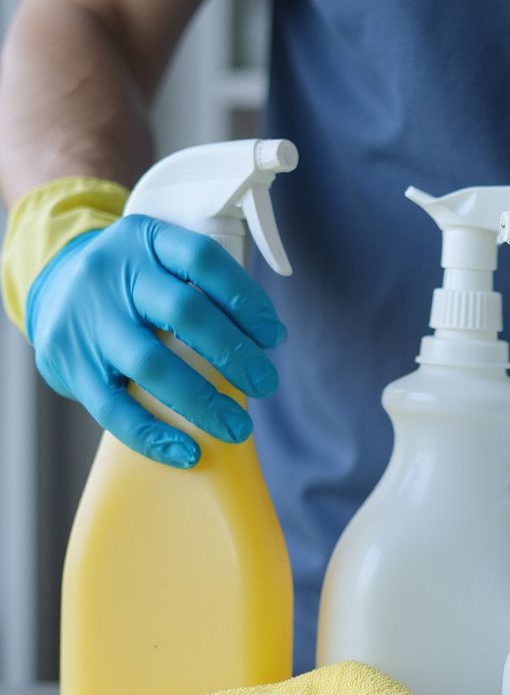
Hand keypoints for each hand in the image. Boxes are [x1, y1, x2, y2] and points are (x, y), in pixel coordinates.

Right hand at [26, 214, 286, 467]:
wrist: (51, 287)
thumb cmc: (132, 284)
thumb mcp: (160, 261)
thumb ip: (205, 288)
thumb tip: (268, 338)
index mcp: (145, 240)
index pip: (203, 260)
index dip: (245, 299)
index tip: (274, 336)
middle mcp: (112, 273)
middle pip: (184, 313)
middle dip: (234, 354)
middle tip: (266, 384)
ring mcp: (87, 320)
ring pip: (152, 364)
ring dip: (202, 402)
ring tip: (237, 428)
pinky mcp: (68, 364)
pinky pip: (113, 408)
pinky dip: (154, 436)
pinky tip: (189, 454)